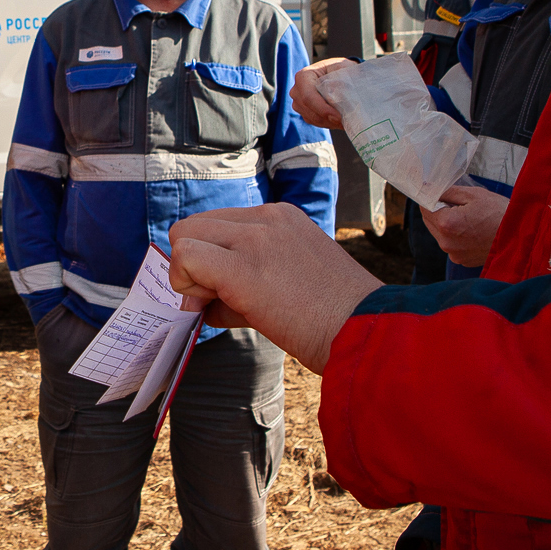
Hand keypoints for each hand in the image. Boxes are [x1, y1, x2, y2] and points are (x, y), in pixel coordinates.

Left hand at [168, 203, 378, 373]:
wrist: (366, 331)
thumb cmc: (337, 319)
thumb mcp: (294, 280)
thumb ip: (248, 279)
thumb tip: (206, 299)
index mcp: (282, 218)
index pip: (219, 225)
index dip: (211, 259)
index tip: (226, 292)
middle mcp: (268, 218)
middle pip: (195, 225)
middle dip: (193, 264)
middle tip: (214, 300)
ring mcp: (256, 237)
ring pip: (184, 235)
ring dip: (188, 273)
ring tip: (218, 305)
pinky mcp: (243, 265)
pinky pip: (186, 256)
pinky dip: (186, 282)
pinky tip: (210, 308)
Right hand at [290, 56, 356, 130]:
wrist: (338, 74)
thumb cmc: (340, 69)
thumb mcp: (344, 69)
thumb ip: (342, 80)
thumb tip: (337, 96)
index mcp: (304, 76)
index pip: (308, 96)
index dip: (323, 109)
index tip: (338, 117)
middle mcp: (297, 90)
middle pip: (310, 110)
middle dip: (328, 118)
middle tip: (346, 122)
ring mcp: (298, 102)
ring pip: (313, 118)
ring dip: (329, 122)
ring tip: (346, 121)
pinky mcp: (304, 112)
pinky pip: (315, 122)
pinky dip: (328, 123)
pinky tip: (339, 119)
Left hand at [422, 185, 506, 267]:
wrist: (521, 236)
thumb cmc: (499, 213)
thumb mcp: (473, 194)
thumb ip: (446, 192)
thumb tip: (428, 188)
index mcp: (446, 224)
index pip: (424, 207)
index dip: (431, 198)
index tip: (440, 194)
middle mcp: (446, 243)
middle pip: (429, 222)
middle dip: (438, 211)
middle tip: (459, 205)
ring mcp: (454, 254)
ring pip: (439, 234)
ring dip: (447, 224)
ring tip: (469, 219)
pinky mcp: (462, 260)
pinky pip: (451, 244)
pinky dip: (456, 236)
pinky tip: (473, 230)